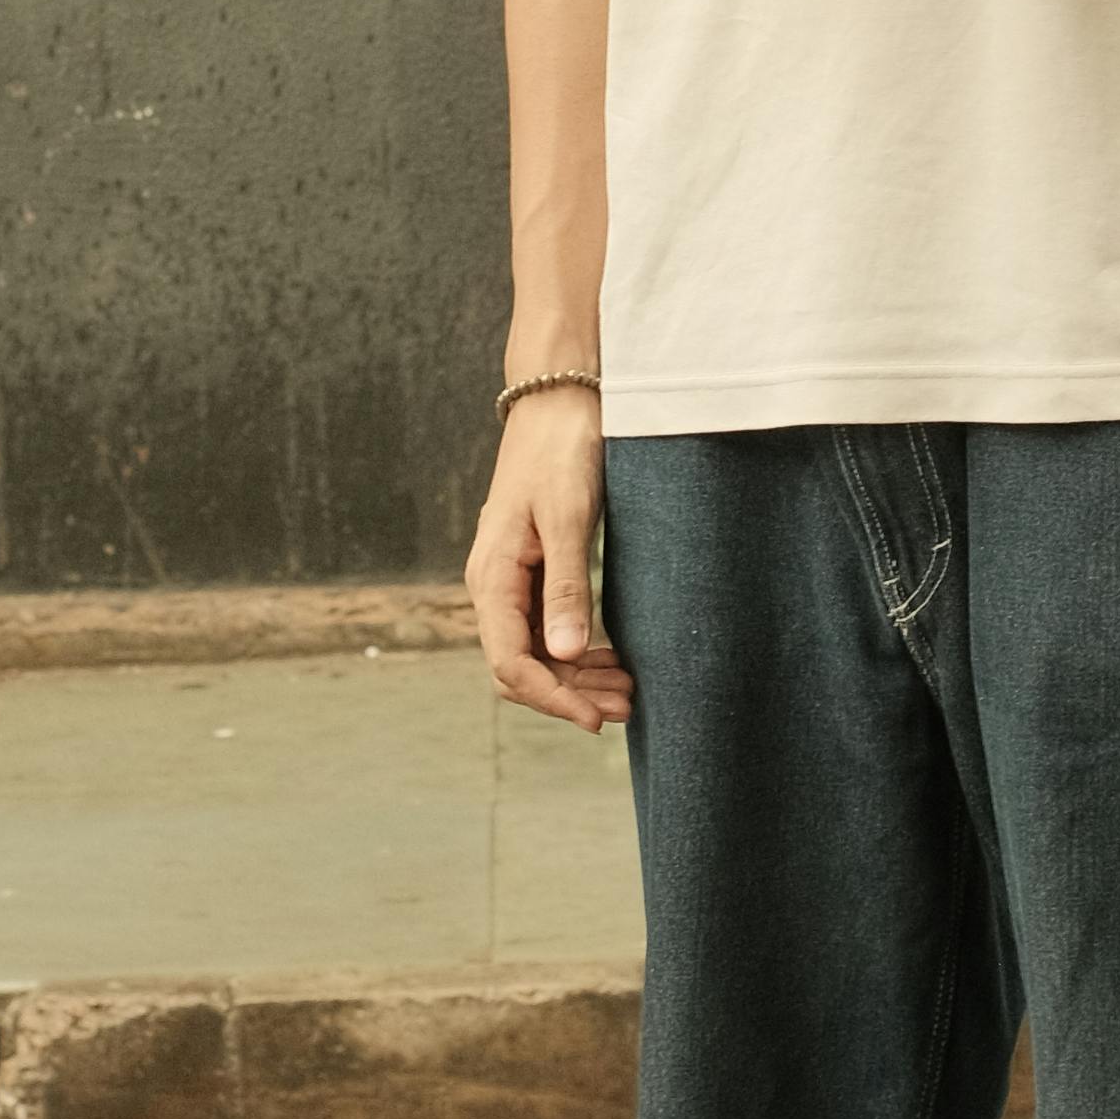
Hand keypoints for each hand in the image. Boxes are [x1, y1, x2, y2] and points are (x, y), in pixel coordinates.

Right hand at [466, 385, 631, 729]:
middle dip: (568, 694)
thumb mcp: (568, 518)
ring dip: (577, 677)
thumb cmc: (563, 451)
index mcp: (492, 577)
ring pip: (536, 652)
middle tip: (625, 708)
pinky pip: (546, 628)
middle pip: (519, 666)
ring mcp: (511, 580)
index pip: (510, 662)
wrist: (557, 400)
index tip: (597, 718)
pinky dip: (577, 651)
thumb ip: (566, 587)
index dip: (552, 698)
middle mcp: (493, 585)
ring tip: (627, 692)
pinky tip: (612, 660)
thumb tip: (566, 655)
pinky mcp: (532, 571)